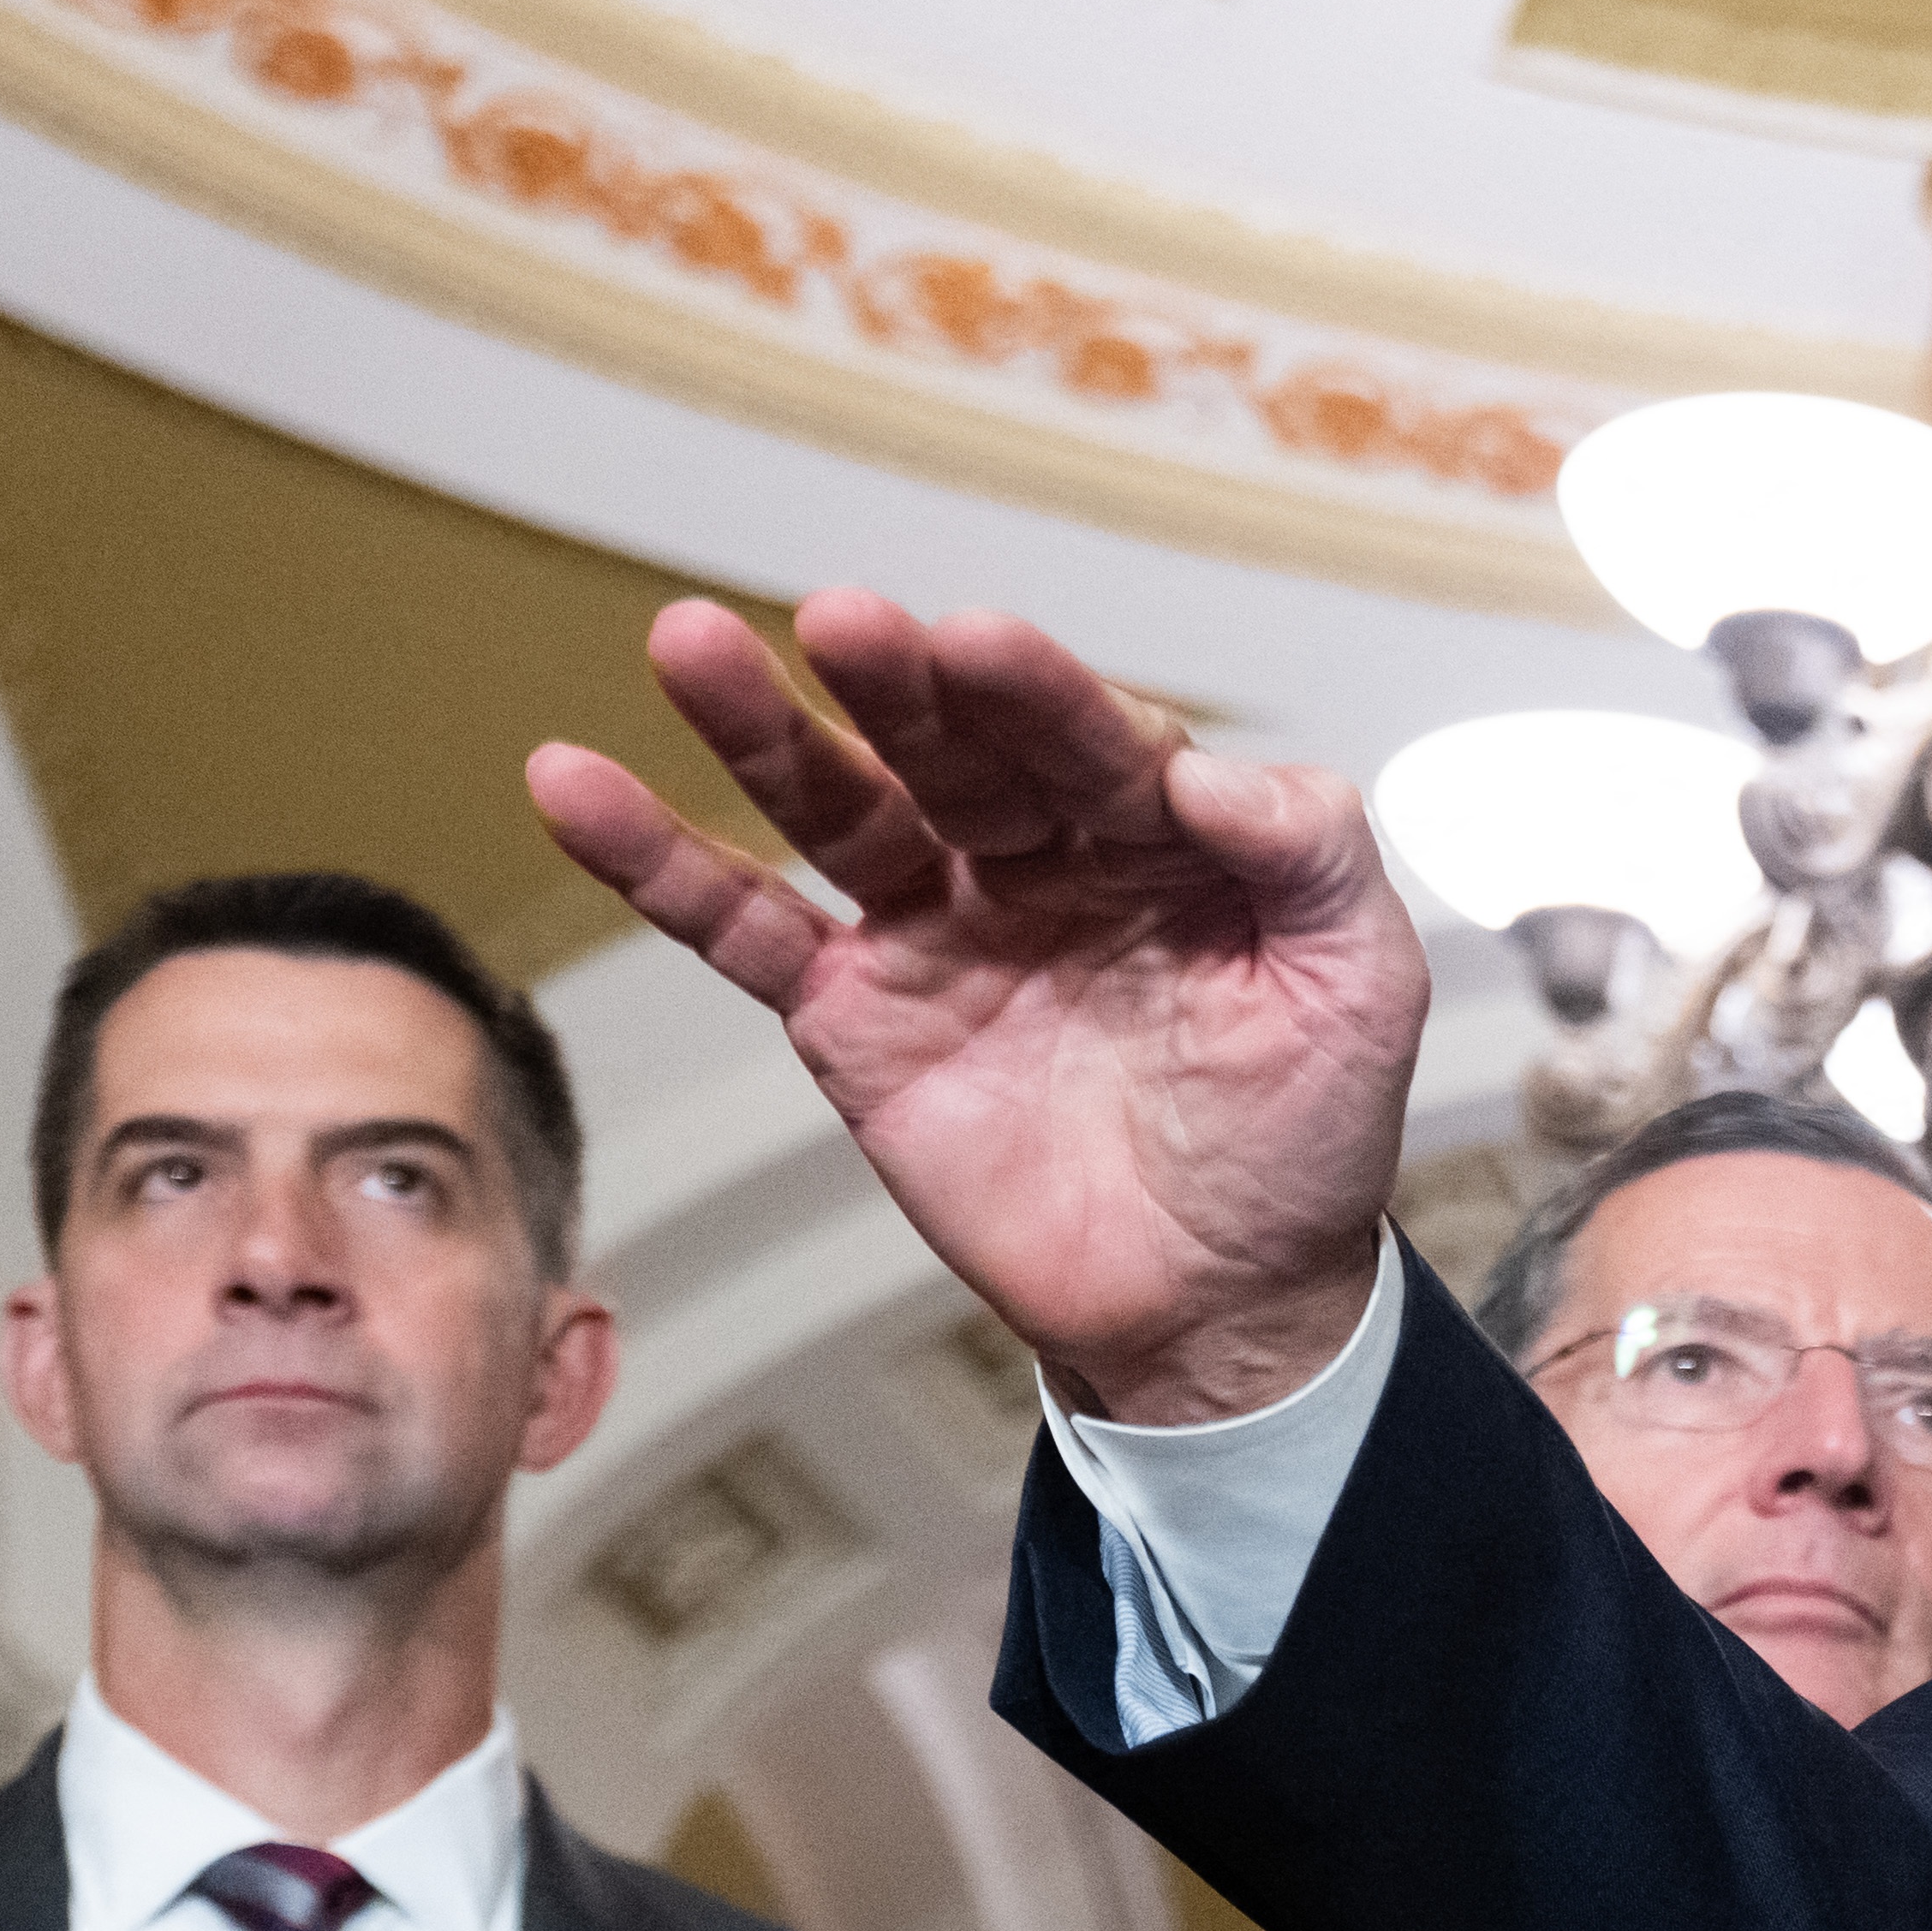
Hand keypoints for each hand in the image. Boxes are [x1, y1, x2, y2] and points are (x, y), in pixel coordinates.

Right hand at [531, 597, 1421, 1424]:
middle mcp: (1036, 857)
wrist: (1227, 1306)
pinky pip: (747, 928)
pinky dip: (660, 863)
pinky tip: (573, 785)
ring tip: (688, 642)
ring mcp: (937, 928)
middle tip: (847, 624)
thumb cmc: (1302, 1140)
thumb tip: (1218, 769)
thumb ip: (1314, 860)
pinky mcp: (857, 1016)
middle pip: (952, 748)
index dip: (1039, 693)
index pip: (1091, 739)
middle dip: (897, 685)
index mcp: (1158, 833)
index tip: (980, 644)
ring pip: (835, 807)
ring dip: (760, 729)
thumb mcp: (1358, 989)